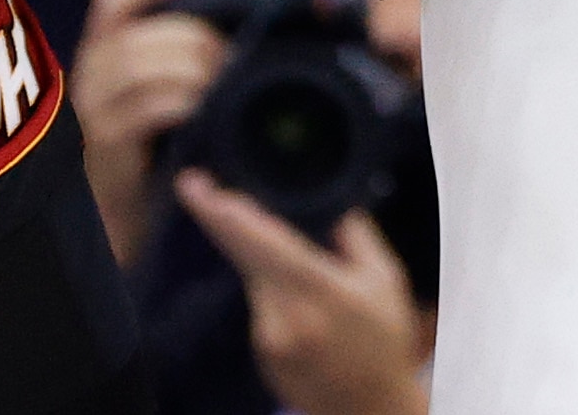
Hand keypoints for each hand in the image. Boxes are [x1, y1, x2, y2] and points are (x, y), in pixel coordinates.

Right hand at [74, 0, 226, 262]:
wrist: (113, 241)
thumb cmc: (146, 169)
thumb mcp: (154, 109)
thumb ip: (172, 71)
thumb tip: (230, 37)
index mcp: (97, 65)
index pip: (110, 4)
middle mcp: (83, 86)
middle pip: (135, 34)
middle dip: (190, 35)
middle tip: (230, 56)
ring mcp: (88, 122)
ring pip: (138, 66)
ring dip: (190, 67)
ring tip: (222, 84)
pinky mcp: (104, 156)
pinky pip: (143, 111)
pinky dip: (181, 102)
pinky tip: (204, 112)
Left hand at [177, 175, 428, 414]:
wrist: (370, 408)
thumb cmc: (386, 343)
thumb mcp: (386, 281)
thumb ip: (357, 238)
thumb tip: (331, 206)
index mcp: (321, 291)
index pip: (264, 243)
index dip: (227, 214)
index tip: (199, 188)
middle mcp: (286, 315)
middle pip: (243, 255)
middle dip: (216, 218)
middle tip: (192, 185)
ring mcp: (269, 338)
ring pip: (254, 279)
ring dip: (264, 260)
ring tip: (308, 272)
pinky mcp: (262, 352)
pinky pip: (262, 305)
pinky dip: (274, 291)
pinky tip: (307, 308)